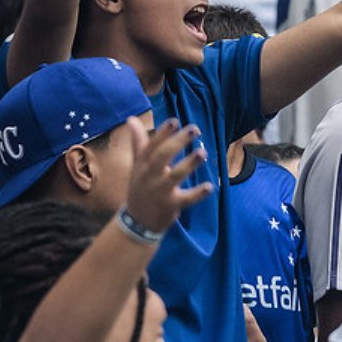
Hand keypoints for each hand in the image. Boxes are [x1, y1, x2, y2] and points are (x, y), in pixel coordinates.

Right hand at [124, 117, 213, 233]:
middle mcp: (149, 176)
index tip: (174, 121)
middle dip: (177, 142)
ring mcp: (160, 192)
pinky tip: (210, 186)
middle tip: (193, 129)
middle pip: (162, 156)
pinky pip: (186, 199)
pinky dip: (197, 194)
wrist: (137, 222)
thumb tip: (131, 119)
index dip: (162, 133)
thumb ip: (138, 143)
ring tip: (203, 153)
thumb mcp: (137, 166)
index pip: (151, 146)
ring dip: (189, 164)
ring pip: (175, 176)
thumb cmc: (140, 188)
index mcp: (142, 164)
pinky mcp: (171, 206)